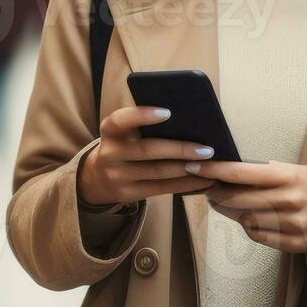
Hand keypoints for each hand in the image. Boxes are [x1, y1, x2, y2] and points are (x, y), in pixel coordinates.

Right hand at [78, 106, 216, 205]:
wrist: (98, 178)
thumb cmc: (123, 146)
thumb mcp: (124, 133)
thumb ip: (144, 125)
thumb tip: (187, 120)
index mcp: (110, 131)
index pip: (121, 120)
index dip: (143, 115)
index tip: (168, 112)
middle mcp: (111, 153)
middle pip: (147, 150)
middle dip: (179, 149)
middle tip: (207, 149)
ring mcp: (118, 176)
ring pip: (157, 172)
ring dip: (186, 168)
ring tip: (208, 164)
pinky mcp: (128, 194)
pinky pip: (161, 189)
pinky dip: (185, 184)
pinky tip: (203, 180)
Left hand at [199, 160, 306, 252]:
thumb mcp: (290, 170)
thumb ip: (261, 172)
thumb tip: (222, 172)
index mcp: (288, 176)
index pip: (241, 172)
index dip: (214, 171)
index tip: (194, 168)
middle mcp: (290, 200)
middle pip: (238, 198)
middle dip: (215, 193)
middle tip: (206, 189)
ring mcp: (294, 224)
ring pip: (246, 220)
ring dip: (231, 212)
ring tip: (228, 204)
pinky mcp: (296, 243)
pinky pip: (259, 237)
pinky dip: (250, 228)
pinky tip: (251, 219)